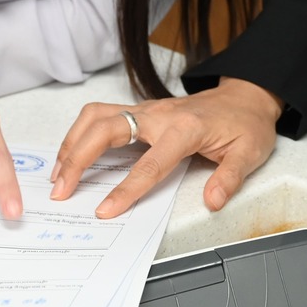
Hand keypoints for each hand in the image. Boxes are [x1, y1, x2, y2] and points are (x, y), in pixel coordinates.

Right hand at [50, 77, 283, 218]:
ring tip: (58, 173)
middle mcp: (159, 115)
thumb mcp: (249, 153)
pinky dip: (80, 133)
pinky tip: (72, 154)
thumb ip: (229, 178)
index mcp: (184, 129)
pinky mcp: (141, 110)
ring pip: (97, 115)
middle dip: (78, 158)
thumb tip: (212, 201)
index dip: (125, 190)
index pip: (149, 165)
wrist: (246, 96)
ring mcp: (147, 109)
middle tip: (60, 189)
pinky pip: (102, 115)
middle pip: (106, 128)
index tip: (104, 210)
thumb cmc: (246, 125)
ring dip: (72, 142)